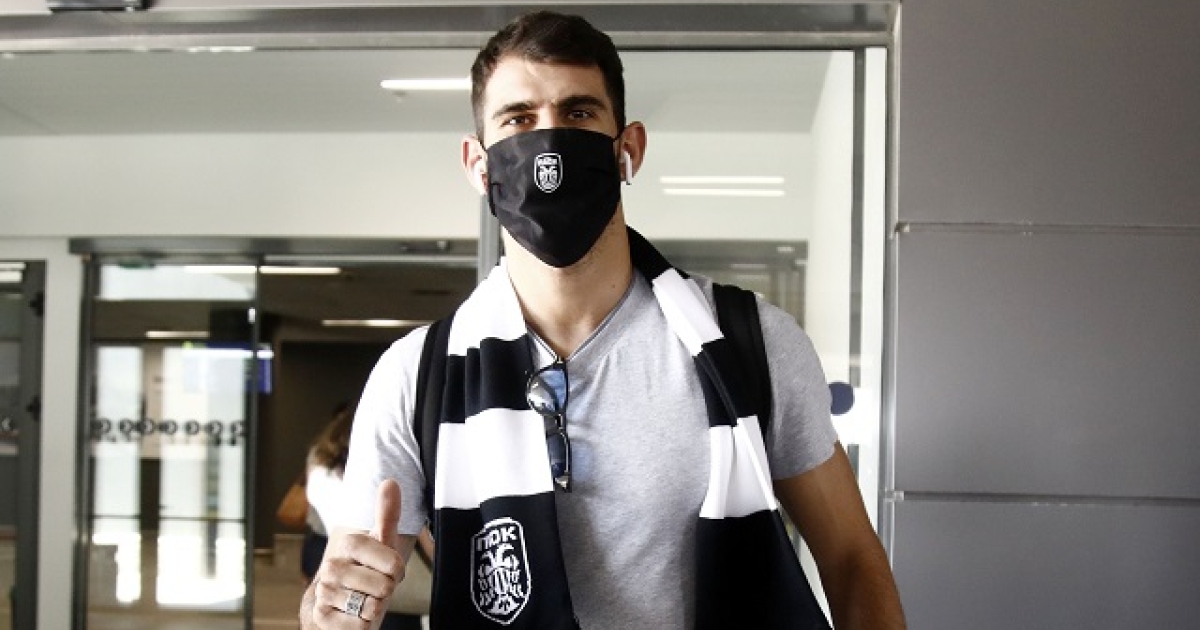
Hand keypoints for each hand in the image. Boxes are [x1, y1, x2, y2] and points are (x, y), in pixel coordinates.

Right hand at [305, 480, 405, 628]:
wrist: (340, 604)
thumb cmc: (367, 571)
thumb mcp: (382, 544)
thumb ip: (388, 514)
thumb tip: (390, 481)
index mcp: (349, 544)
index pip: (393, 563)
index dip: (397, 571)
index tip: (388, 569)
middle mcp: (332, 566)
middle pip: (384, 587)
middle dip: (386, 592)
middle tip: (375, 587)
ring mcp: (325, 591)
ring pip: (372, 608)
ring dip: (374, 609)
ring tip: (364, 600)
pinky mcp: (321, 617)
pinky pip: (360, 626)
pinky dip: (363, 625)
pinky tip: (354, 616)